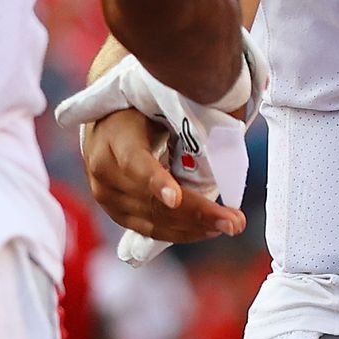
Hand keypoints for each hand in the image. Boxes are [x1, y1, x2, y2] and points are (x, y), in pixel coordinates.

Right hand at [55, 40, 262, 263]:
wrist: (104, 124)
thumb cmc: (139, 111)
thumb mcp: (155, 106)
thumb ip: (181, 122)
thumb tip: (226, 138)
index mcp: (114, 139)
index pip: (135, 163)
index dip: (156, 182)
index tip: (175, 198)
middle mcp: (104, 173)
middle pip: (152, 201)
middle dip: (197, 214)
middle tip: (234, 221)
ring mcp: (107, 197)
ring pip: (154, 221)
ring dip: (195, 228)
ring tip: (228, 225)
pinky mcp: (115, 214)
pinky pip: (150, 231)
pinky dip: (181, 232)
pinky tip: (207, 230)